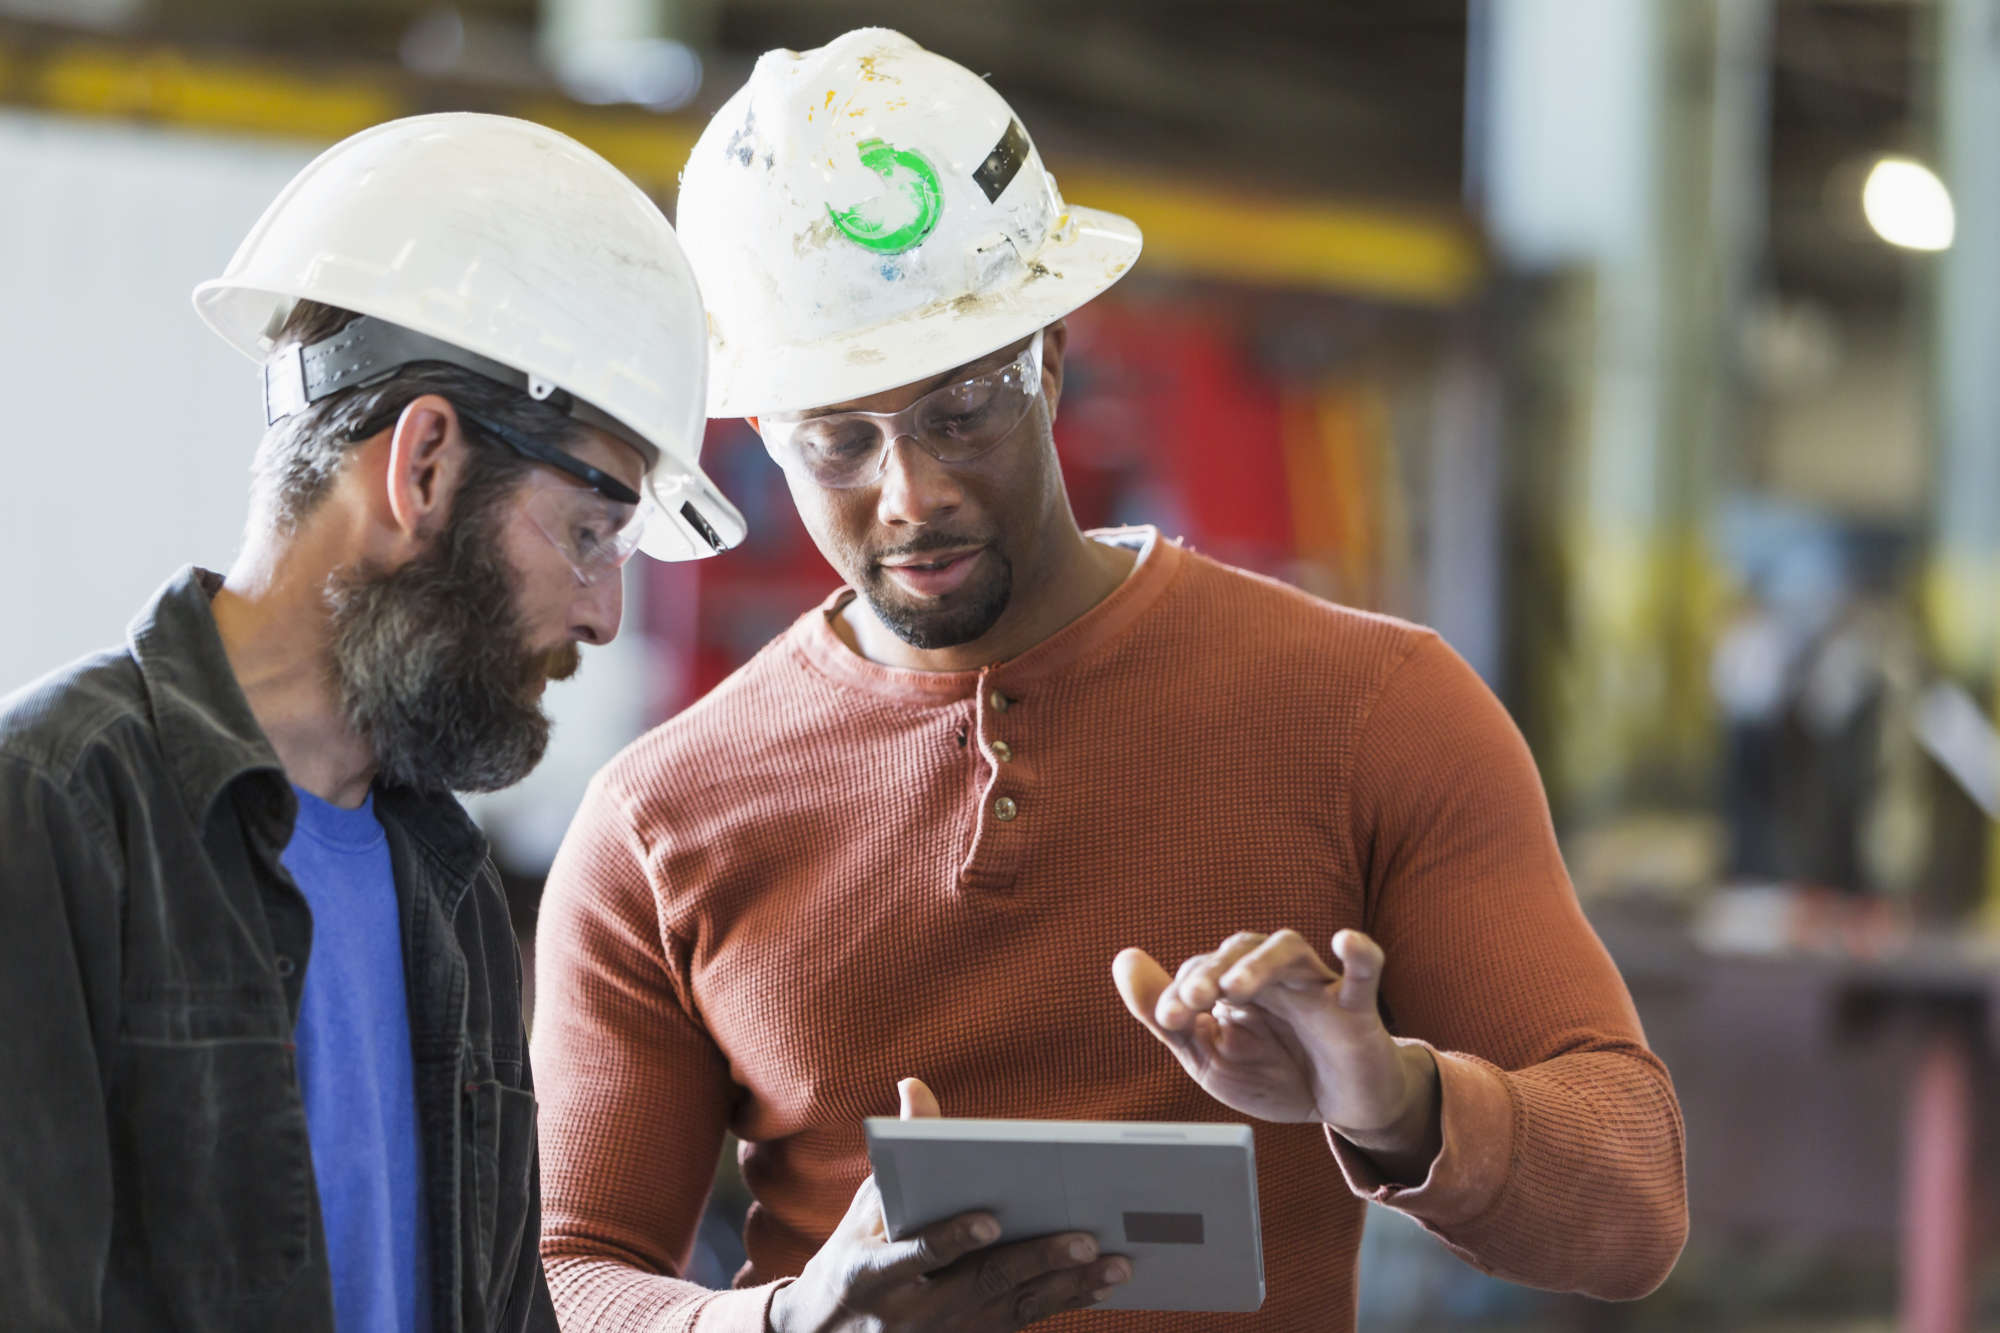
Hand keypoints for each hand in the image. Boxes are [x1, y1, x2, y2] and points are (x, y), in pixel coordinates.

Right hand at [767, 1078, 1130, 1332]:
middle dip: (1036, 1262)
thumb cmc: (855, 1254)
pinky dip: (1061, 1304)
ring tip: (1117, 1265)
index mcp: (872, 1272)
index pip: (917, 1255)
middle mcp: (908, 1312)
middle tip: (1087, 1239)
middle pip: (981, 1286)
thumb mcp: (867, 1207)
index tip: (991, 1221)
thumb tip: (915, 1086)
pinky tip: (1098, 1287)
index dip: (952, 1239)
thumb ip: (900, 1155)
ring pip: (1012, 1312)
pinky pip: (1020, 1325)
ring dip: (1067, 1289)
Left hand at [1113, 930, 1439, 1179]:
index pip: (1200, 970)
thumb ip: (1168, 1017)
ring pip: (1288, 949)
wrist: (1340, 1109)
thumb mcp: (1210, 1058)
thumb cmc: (1275, 1075)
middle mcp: (1274, 977)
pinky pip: (1364, 971)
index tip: (1168, 1021)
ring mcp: (1316, 987)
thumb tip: (1123, 960)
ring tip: (1236, 987)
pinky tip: (1345, 941)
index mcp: (1236, 987)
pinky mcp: (1357, 1009)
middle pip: (1240, 948)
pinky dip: (1359, 953)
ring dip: (1259, 964)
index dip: (1178, 992)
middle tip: (1193, 998)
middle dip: (1211, 970)